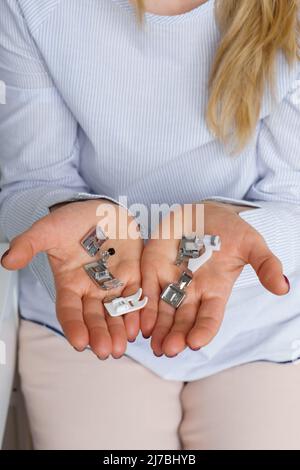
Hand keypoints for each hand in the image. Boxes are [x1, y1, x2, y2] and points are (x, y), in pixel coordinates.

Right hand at [1, 200, 142, 358]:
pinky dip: (137, 311)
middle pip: (94, 317)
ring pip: (116, 312)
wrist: (101, 209)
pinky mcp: (133, 275)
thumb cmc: (72, 221)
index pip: (69, 310)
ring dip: (119, 330)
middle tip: (106, 352)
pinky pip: (136, 296)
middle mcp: (91, 289)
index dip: (74, 326)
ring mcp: (113, 284)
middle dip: (100, 335)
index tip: (79, 343)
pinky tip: (139, 326)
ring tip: (123, 346)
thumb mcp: (47, 230)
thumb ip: (28, 244)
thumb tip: (7, 260)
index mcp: (69, 283)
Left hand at [141, 202, 288, 356]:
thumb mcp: (252, 245)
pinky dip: (142, 306)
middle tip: (169, 350)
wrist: (205, 213)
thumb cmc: (230, 231)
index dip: (203, 331)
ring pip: (162, 311)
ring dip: (157, 329)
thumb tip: (283, 288)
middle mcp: (191, 292)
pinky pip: (146, 290)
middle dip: (176, 336)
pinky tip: (139, 322)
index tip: (196, 343)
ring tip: (152, 344)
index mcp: (215, 291)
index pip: (209, 318)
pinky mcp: (153, 268)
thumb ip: (266, 265)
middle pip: (182, 320)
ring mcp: (170, 281)